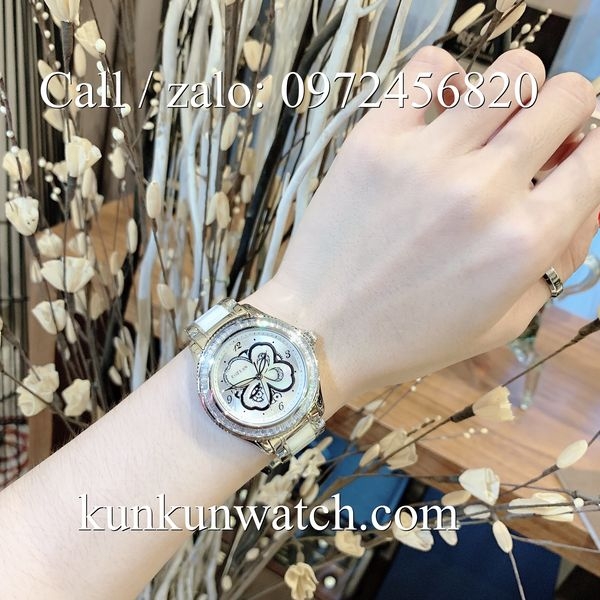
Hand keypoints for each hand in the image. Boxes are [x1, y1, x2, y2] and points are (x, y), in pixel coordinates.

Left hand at [248, 47, 599, 407]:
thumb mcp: (503, 320)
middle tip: (536, 138)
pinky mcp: (376, 138)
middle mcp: (485, 188)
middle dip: (566, 114)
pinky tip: (441, 107)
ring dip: (517, 92)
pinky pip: (431, 67)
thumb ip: (559, 259)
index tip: (571, 159)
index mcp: (524, 240)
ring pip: (512, 72)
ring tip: (489, 123)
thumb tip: (589, 199)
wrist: (320, 331)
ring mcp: (428, 156)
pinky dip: (448, 76)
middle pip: (567, 98)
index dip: (592, 152)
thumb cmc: (411, 337)